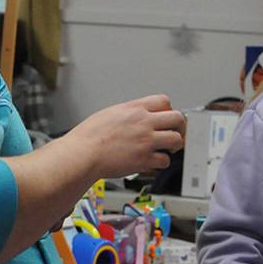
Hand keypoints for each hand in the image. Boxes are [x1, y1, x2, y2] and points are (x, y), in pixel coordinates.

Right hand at [67, 94, 185, 178]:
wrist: (82, 154)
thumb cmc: (89, 136)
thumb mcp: (110, 113)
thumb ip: (129, 112)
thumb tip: (139, 114)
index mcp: (135, 109)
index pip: (164, 101)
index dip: (168, 110)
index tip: (167, 117)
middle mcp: (144, 123)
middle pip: (178, 118)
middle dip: (180, 126)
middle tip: (176, 133)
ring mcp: (146, 141)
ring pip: (176, 139)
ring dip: (174, 145)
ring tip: (168, 148)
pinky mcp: (144, 159)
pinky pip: (165, 160)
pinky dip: (162, 162)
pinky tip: (154, 161)